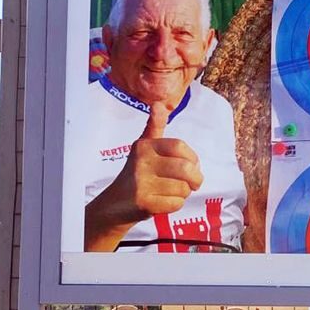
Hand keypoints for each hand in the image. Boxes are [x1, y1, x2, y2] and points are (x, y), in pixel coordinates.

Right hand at [84, 102, 203, 250]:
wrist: (114, 205)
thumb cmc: (137, 174)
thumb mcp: (144, 148)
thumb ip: (155, 127)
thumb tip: (158, 104)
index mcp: (144, 146)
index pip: (180, 146)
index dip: (192, 157)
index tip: (192, 165)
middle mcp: (141, 162)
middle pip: (185, 168)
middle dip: (195, 179)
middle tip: (193, 183)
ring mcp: (141, 183)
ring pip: (183, 188)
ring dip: (184, 193)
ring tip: (172, 192)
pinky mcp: (144, 203)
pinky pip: (176, 203)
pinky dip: (175, 205)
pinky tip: (164, 202)